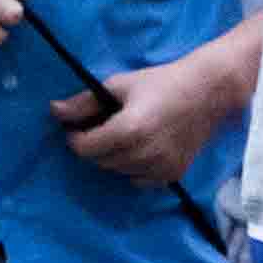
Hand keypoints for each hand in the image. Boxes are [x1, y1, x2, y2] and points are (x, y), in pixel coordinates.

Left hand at [52, 54, 227, 185]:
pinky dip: (135, 168)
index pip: (85, 148)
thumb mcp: (120, 85)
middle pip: (100, 162)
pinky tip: (143, 149)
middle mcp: (143, 154)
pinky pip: (140, 180)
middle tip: (102, 129)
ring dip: (114, 157)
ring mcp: (160, 168)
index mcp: (128, 130)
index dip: (75, 138)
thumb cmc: (162, 82)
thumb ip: (85, 102)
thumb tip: (54, 111)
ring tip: (125, 136)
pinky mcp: (173, 175)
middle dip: (95, 147)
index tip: (77, 128)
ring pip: (119, 172)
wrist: (208, 92)